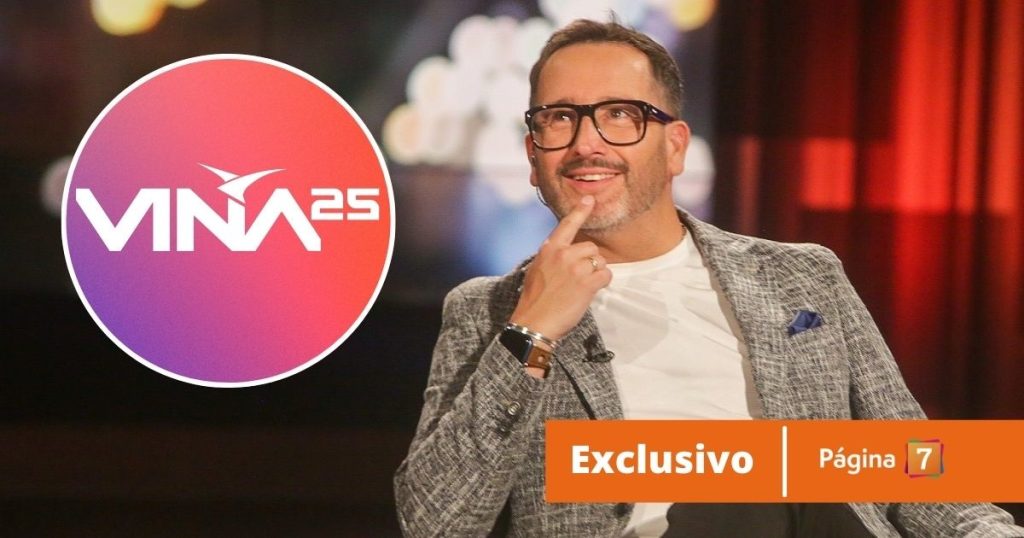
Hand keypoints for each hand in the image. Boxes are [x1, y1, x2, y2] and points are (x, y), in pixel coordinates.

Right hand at [509, 195, 611, 342]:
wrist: (535, 322)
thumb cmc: (535, 300)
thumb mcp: (537, 270)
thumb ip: (553, 258)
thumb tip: (566, 253)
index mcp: (549, 249)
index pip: (567, 225)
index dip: (580, 211)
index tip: (589, 199)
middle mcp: (562, 254)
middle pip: (590, 247)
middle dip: (590, 261)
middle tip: (578, 279)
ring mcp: (575, 267)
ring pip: (599, 261)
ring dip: (596, 274)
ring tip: (581, 287)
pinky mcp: (586, 282)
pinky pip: (606, 275)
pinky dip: (602, 284)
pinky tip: (590, 292)